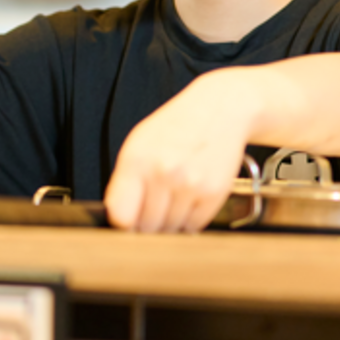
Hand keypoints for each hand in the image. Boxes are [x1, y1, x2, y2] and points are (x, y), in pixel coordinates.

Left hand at [104, 69, 254, 232]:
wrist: (219, 109)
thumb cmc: (176, 127)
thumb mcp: (138, 144)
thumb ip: (125, 182)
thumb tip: (119, 220)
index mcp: (137, 160)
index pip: (122, 216)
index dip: (124, 224)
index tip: (127, 222)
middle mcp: (163, 172)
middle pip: (147, 227)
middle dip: (148, 223)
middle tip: (154, 205)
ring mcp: (191, 184)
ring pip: (171, 229)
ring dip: (170, 222)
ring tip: (174, 195)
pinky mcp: (214, 193)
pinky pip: (194, 226)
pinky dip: (190, 219)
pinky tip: (190, 196)